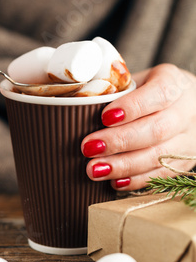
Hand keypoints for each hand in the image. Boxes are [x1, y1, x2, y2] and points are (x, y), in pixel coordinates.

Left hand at [81, 63, 195, 190]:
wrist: (186, 104)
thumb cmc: (149, 90)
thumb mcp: (137, 80)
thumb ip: (115, 90)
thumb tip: (77, 105)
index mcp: (173, 82)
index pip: (158, 94)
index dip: (132, 107)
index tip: (104, 118)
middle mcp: (187, 110)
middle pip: (157, 129)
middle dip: (119, 141)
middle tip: (88, 148)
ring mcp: (190, 138)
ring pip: (160, 156)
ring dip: (124, 165)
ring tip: (94, 169)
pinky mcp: (186, 161)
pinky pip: (163, 174)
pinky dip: (137, 180)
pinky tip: (115, 182)